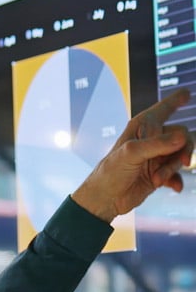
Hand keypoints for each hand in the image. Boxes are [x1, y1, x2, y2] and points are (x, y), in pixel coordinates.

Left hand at [72, 88, 193, 222]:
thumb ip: (157, 144)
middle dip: (182, 151)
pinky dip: (176, 180)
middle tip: (182, 162)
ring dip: (172, 169)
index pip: (162, 110)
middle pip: (182, 136)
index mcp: (140, 127)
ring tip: (157, 179)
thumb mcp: (132, 154)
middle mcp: (150, 139)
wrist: (106, 198)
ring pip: (181, 155)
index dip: (174, 101)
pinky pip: (178, 174)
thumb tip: (183, 137)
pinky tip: (172, 187)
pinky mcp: (160, 173)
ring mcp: (156, 156)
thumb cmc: (111, 171)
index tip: (186, 93)